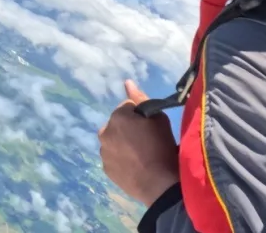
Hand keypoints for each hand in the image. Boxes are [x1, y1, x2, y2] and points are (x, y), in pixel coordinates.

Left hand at [99, 79, 179, 203]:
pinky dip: (121, 158)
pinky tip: (135, 165)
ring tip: (141, 155)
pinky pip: (113, 157)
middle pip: (118, 124)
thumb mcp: (158, 118)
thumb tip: (127, 82)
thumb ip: (140, 98)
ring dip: (123, 143)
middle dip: (128, 128)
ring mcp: (103, 152)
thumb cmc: (162, 146)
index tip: (150, 126)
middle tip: (146, 140)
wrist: (159, 182)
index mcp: (117, 116)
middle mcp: (105, 132)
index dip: (140, 115)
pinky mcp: (105, 168)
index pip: (128, 107)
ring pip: (114, 141)